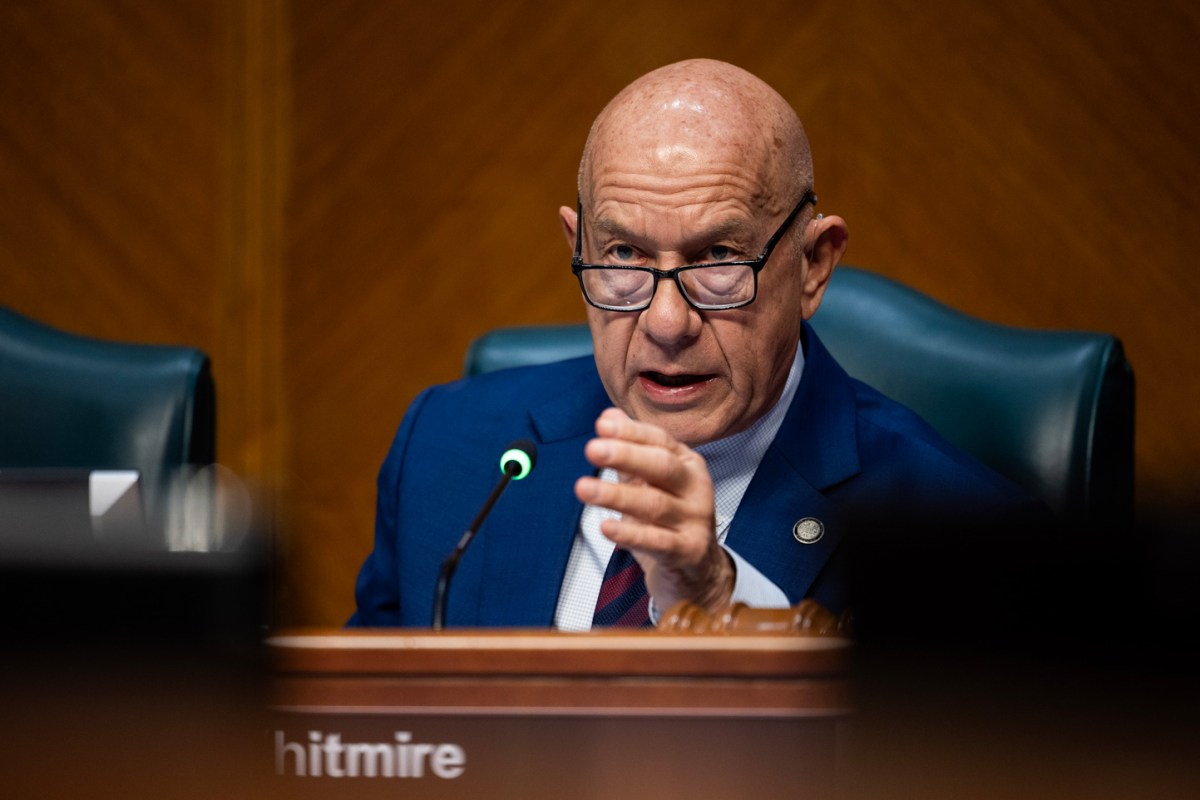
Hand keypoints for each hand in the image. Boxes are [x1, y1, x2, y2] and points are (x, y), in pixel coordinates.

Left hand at [574, 407, 734, 613]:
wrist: (697, 571)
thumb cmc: (669, 520)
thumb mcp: (650, 481)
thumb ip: (630, 450)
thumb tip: (608, 416)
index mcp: (687, 464)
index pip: (660, 441)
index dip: (631, 432)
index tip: (601, 426)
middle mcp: (695, 488)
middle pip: (662, 466)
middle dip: (626, 455)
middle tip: (592, 449)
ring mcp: (695, 520)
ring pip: (655, 504)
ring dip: (616, 495)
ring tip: (584, 488)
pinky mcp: (688, 552)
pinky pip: (658, 542)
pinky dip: (631, 534)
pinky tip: (606, 527)